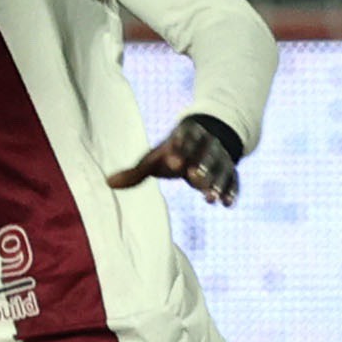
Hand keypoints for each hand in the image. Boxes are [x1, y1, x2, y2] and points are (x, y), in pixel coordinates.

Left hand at [108, 116, 240, 206]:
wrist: (208, 138)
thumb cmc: (172, 154)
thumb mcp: (154, 159)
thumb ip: (135, 172)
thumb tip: (108, 183)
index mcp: (186, 136)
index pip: (184, 139)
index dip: (178, 149)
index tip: (172, 161)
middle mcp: (207, 145)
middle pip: (206, 155)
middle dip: (201, 166)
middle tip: (193, 177)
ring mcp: (221, 158)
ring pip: (222, 168)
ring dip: (217, 182)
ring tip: (209, 199)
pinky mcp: (230, 170)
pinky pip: (234, 180)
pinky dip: (231, 191)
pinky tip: (227, 204)